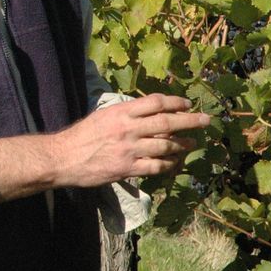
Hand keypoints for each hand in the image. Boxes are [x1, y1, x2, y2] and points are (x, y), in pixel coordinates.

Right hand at [57, 93, 210, 186]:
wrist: (64, 157)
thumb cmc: (83, 135)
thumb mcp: (103, 116)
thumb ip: (126, 113)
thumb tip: (149, 112)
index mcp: (121, 112)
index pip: (156, 102)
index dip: (175, 102)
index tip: (187, 103)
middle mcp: (128, 128)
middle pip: (167, 122)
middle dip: (190, 121)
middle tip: (206, 120)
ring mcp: (129, 149)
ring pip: (165, 145)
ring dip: (182, 144)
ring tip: (191, 144)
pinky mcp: (128, 168)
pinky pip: (156, 166)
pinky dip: (169, 164)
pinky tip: (174, 162)